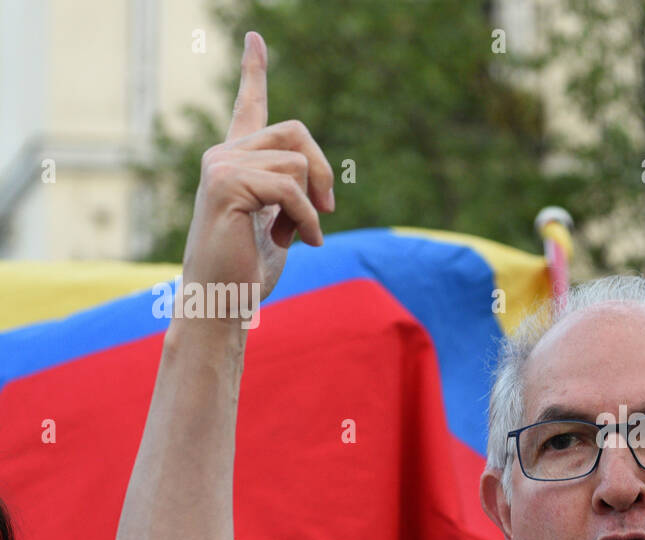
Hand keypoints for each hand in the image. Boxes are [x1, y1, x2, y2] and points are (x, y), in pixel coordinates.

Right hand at [178, 31, 333, 315]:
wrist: (222, 303)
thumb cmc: (249, 271)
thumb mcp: (282, 225)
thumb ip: (294, 193)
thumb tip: (321, 184)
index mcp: (235, 161)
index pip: (248, 107)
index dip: (254, 70)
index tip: (256, 36)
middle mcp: (223, 155)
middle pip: (296, 132)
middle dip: (324, 170)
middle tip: (328, 208)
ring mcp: (221, 166)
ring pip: (298, 163)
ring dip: (310, 206)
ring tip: (293, 236)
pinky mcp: (228, 183)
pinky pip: (292, 189)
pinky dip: (306, 220)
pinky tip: (299, 243)